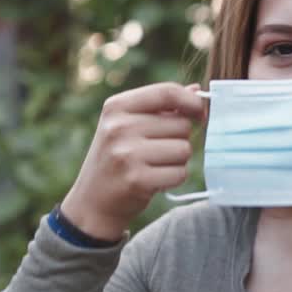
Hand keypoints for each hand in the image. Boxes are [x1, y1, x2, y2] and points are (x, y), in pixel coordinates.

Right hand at [60, 83, 205, 240]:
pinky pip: (180, 173)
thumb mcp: (128, 125)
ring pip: (184, 149)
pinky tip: (155, 180)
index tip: (199, 113)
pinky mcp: (137, 180)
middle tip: (158, 151)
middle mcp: (119, 127)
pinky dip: (174, 178)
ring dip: (178, 160)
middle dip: (179, 138)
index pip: (167, 92)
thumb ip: (162, 106)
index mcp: (116, 107)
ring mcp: (127, 154)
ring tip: (155, 165)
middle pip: (181, 124)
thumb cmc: (117, 158)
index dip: (191, 101)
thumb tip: (196, 90)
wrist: (92, 201)